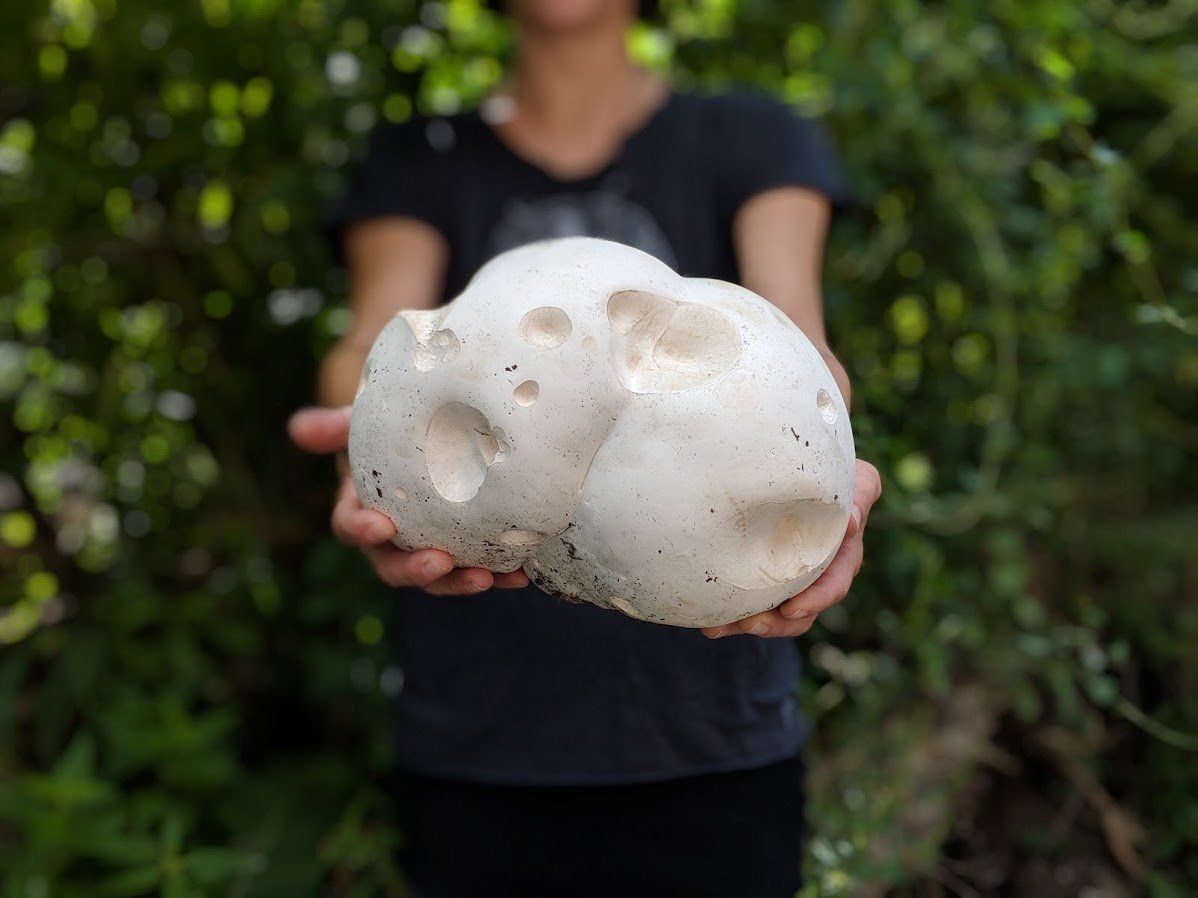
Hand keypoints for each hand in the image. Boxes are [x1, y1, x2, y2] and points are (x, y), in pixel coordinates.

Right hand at [288, 406, 529, 594]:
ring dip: (461, 581)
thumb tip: (297, 428)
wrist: (431, 442)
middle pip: (395, 567)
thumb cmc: (390, 436)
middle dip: (416, 570)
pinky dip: (500, 575)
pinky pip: (479, 569)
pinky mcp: (464, 554)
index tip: (381, 526)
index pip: (352, 527)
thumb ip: (335, 428)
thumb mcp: (363, 426)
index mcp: (361, 512)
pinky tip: (522, 574)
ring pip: (440, 577)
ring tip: (488, 577)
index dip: (363, 531)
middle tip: (439, 562)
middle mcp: (392, 541)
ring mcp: (428, 550)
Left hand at [701, 459, 881, 638]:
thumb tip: (852, 522)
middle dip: (776, 623)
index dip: (815, 600)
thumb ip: (861, 496)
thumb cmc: (835, 476)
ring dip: (746, 625)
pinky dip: (730, 616)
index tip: (792, 609)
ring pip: (773, 616)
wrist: (803, 474)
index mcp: (844, 557)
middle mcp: (819, 575)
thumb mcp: (858, 481)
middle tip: (750, 624)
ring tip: (717, 628)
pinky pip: (750, 604)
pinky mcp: (766, 579)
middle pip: (801, 612)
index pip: (833, 585)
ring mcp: (791, 581)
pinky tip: (707, 624)